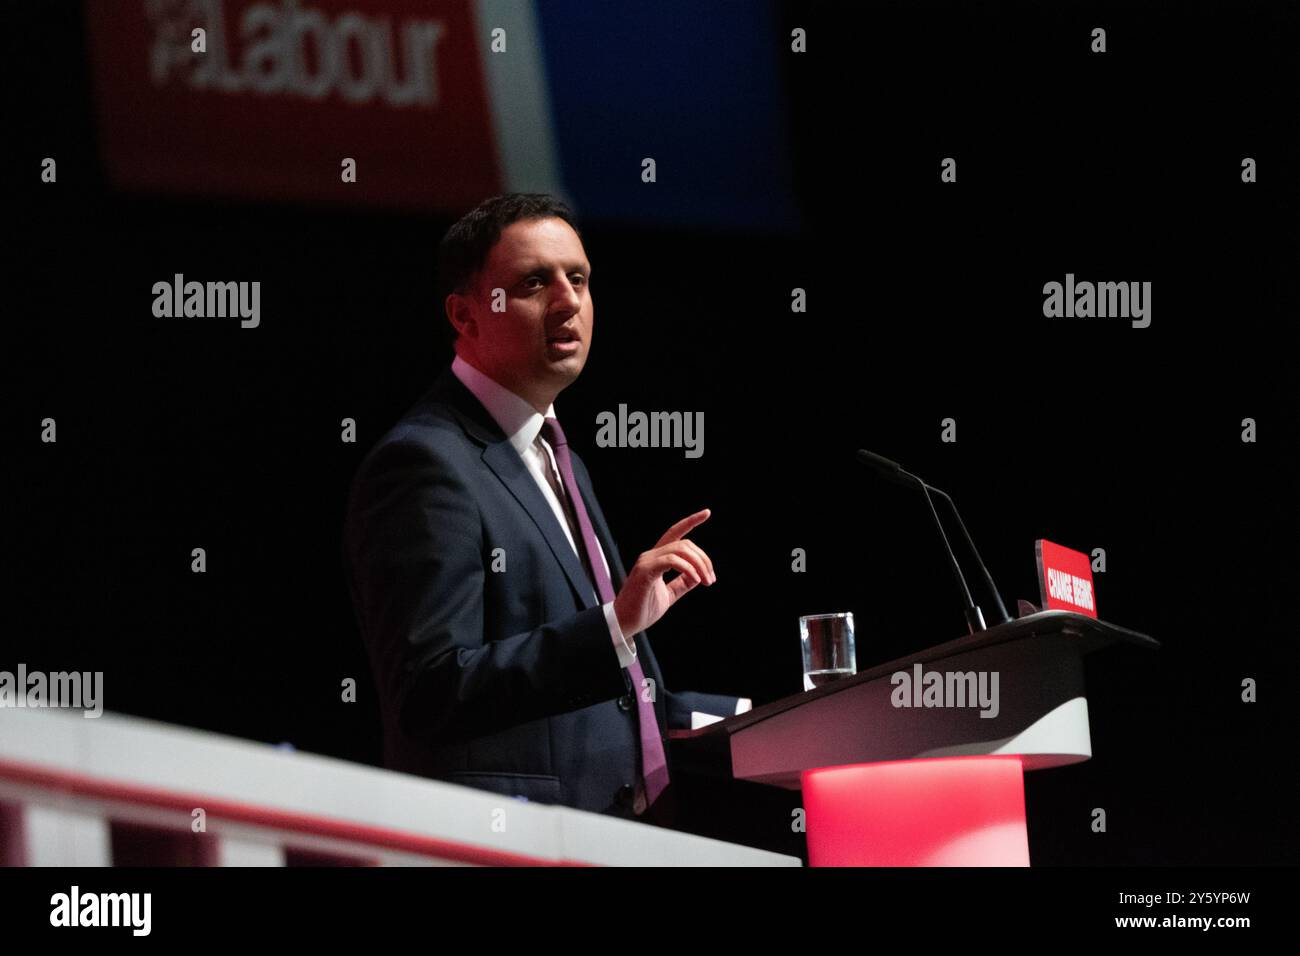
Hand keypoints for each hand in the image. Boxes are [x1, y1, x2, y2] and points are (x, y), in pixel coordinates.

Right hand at [613, 509, 715, 636]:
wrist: (625, 623)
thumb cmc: (643, 609)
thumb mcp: (669, 594)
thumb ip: (682, 583)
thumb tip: (698, 575)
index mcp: (656, 559)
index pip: (675, 533)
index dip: (690, 522)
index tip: (707, 513)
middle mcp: (650, 555)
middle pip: (685, 544)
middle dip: (704, 559)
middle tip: (711, 579)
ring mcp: (646, 562)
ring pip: (680, 549)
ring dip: (699, 565)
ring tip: (706, 581)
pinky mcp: (645, 571)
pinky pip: (671, 561)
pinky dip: (687, 569)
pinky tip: (696, 580)